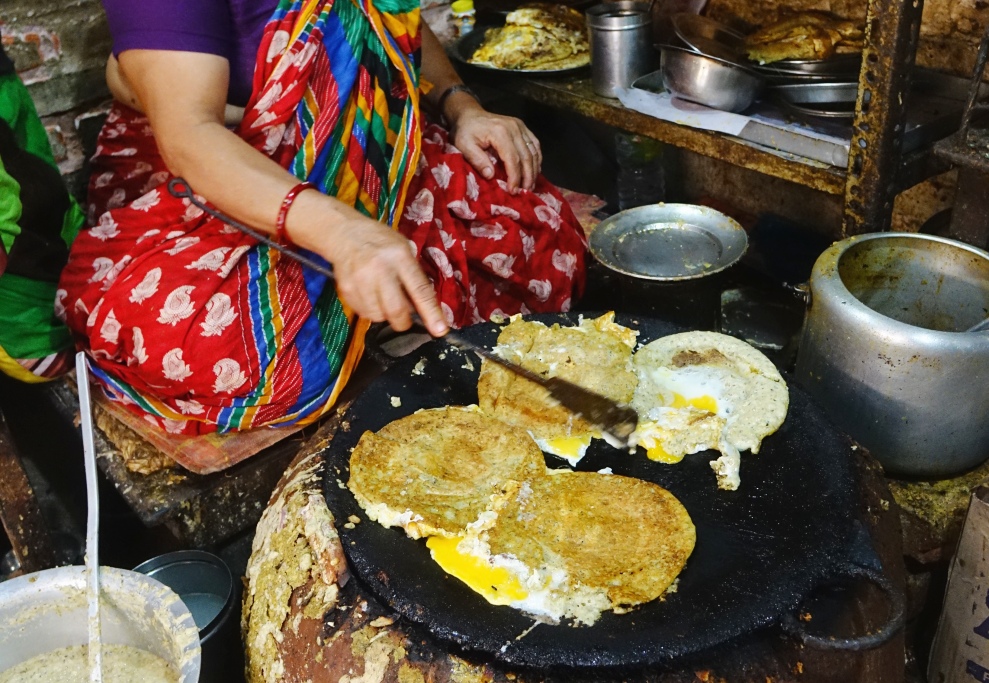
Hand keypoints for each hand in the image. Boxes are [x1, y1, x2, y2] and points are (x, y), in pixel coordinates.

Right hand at [331, 218, 447, 334]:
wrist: (344, 233)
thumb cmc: (380, 242)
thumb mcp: (403, 250)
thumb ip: (413, 277)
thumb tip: (422, 308)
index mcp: (400, 257)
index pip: (419, 290)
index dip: (431, 313)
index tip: (440, 330)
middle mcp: (380, 268)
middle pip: (396, 310)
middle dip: (403, 322)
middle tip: (404, 319)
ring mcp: (360, 279)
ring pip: (378, 315)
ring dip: (385, 314)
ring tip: (382, 297)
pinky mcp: (346, 289)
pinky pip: (363, 313)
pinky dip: (370, 310)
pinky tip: (369, 295)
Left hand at [446, 97, 542, 192]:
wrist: (469, 114)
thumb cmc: (465, 131)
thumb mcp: (464, 145)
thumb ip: (477, 160)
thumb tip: (491, 176)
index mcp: (500, 132)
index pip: (512, 158)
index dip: (514, 177)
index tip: (513, 191)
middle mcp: (514, 128)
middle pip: (526, 156)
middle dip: (527, 177)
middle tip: (526, 192)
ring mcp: (520, 126)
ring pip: (533, 151)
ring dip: (534, 170)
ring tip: (530, 185)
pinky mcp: (522, 127)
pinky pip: (535, 144)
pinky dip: (536, 159)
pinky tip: (534, 171)